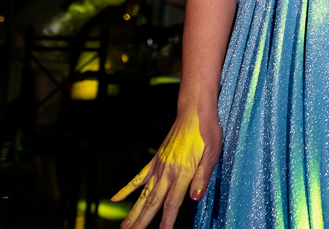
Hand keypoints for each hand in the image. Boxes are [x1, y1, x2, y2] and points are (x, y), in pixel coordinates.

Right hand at [112, 107, 221, 228]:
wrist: (194, 111)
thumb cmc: (207, 131)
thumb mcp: (213, 153)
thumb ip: (203, 177)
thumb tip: (195, 198)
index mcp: (183, 172)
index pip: (173, 202)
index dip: (167, 220)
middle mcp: (168, 171)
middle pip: (154, 202)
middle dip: (144, 221)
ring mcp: (159, 166)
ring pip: (143, 194)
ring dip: (133, 211)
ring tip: (125, 227)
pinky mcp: (155, 160)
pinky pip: (138, 177)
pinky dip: (127, 188)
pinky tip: (115, 197)